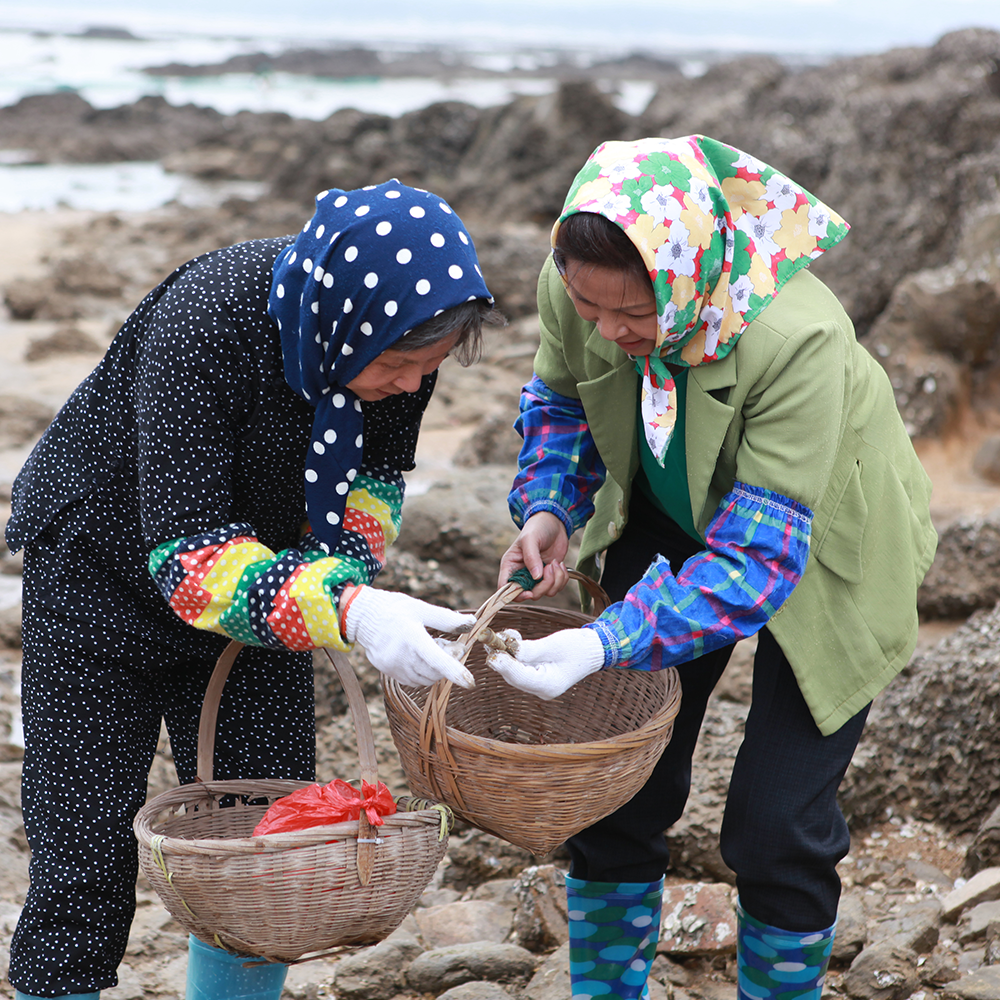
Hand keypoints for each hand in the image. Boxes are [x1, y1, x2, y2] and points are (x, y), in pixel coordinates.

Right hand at [341, 586, 475, 687]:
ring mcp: (393, 666)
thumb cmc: (395, 609)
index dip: (454, 671)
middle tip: (450, 644)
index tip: (469, 682)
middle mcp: (401, 656)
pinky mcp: (388, 672)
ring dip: (436, 669)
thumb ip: (447, 619)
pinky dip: (422, 672)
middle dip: (448, 662)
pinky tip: (419, 656)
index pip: (436, 659)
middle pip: (435, 671)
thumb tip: (471, 622)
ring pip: (425, 678)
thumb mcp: (421, 608)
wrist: (363, 615)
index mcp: (412, 637)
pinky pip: (413, 680)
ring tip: (432, 647)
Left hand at [486, 627, 604, 699]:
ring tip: (500, 635)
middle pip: (513, 674)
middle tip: (490, 638)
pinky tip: (512, 637)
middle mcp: (541, 689)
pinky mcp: (536, 676)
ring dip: (506, 652)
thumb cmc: (578, 646)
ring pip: (514, 669)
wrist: (593, 649)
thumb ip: (529, 650)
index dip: (504, 664)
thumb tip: (508, 650)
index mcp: (549, 685)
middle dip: (501, 656)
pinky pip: (519, 666)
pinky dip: (514, 653)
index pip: (520, 677)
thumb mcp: (553, 645)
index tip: (492, 653)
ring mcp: (538, 684)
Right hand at [498, 512, 570, 600]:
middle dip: (543, 585)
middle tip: (550, 567)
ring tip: (555, 563)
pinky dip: (562, 579)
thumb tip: (536, 577)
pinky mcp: (549, 577)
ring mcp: (537, 577)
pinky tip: (560, 564)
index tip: (529, 592)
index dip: (516, 595)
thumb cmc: (537, 528)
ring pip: (545, 593)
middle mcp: (522, 574)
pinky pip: (556, 588)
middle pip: (530, 594)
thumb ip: (531, 557)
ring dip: (555, 580)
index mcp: (510, 566)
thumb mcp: (530, 538)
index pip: (505, 588)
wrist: (554, 523)